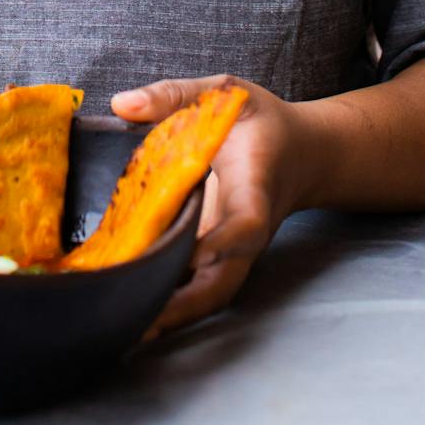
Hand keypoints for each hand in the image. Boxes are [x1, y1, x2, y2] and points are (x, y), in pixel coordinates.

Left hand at [111, 74, 310, 336]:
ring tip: (126, 332)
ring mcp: (234, 251)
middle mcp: (246, 232)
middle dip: (187, 304)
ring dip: (173, 315)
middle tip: (142, 320)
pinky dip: (168, 303)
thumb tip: (121, 104)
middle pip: (225, 281)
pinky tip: (129, 314)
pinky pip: (197, 287)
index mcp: (253, 189)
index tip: (196, 253)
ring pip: (209, 294)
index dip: (224, 243)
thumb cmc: (262, 122)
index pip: (246, 225)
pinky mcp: (220, 257)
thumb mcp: (227, 93)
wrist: (302, 154)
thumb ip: (175, 95)